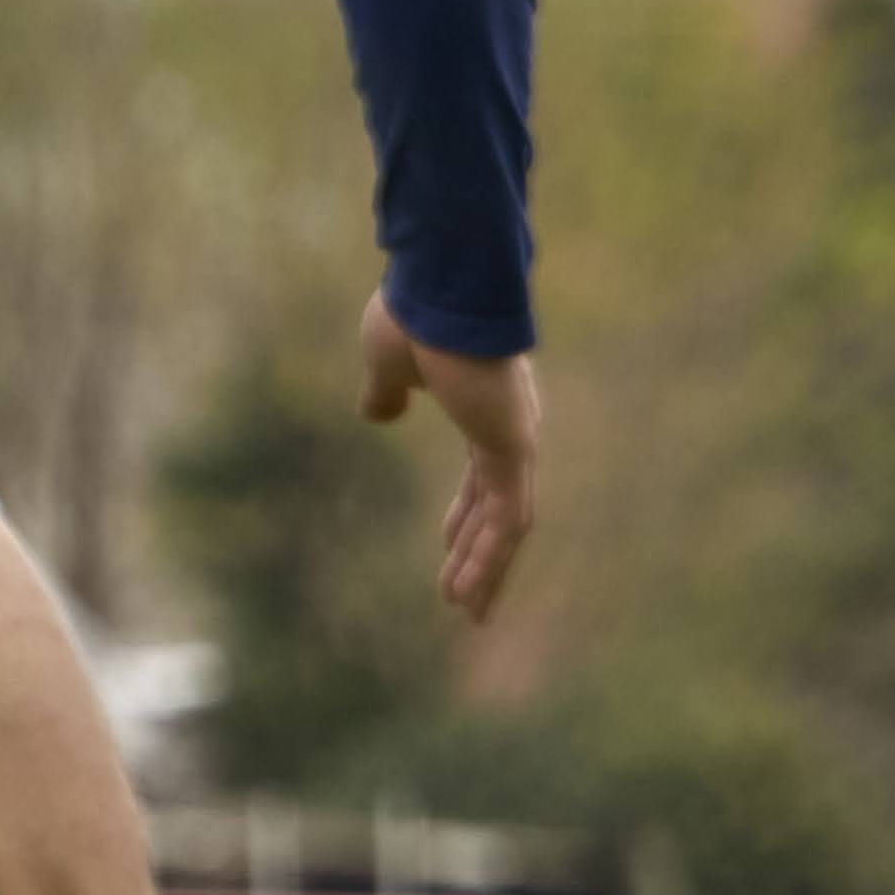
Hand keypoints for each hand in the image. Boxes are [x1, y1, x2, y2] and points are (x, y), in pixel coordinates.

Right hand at [361, 287, 539, 620]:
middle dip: (478, 553)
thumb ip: (386, 392)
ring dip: (485, 568)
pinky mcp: (513, 445)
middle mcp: (509, 428)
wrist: (442, 282)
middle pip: (498, 508)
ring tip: (469, 612)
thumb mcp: (388, 363)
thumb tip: (379, 413)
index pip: (480, 477)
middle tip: (465, 596)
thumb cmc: (416, 313)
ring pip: (507, 523)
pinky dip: (490, 556)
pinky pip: (508, 517)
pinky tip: (470, 590)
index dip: (463, 516)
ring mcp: (515, 437)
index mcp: (485, 410)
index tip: (447, 544)